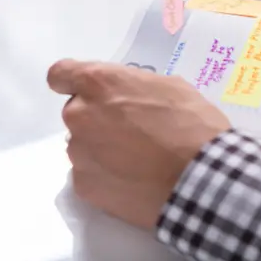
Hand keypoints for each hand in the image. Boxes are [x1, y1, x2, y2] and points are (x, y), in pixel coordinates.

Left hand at [48, 60, 230, 229]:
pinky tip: (135, 180)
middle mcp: (79, 115)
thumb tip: (128, 97)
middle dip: (98, 119)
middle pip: (77, 113)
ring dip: (102, 148)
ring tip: (138, 161)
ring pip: (83, 145)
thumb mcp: (171, 87)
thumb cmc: (192, 124)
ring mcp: (79, 154)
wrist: (199, 179)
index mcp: (99, 84)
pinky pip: (90, 174)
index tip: (89, 92)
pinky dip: (107, 176)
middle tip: (133, 132)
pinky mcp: (84, 186)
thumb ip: (136, 86)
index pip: (61, 74)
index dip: (71, 82)